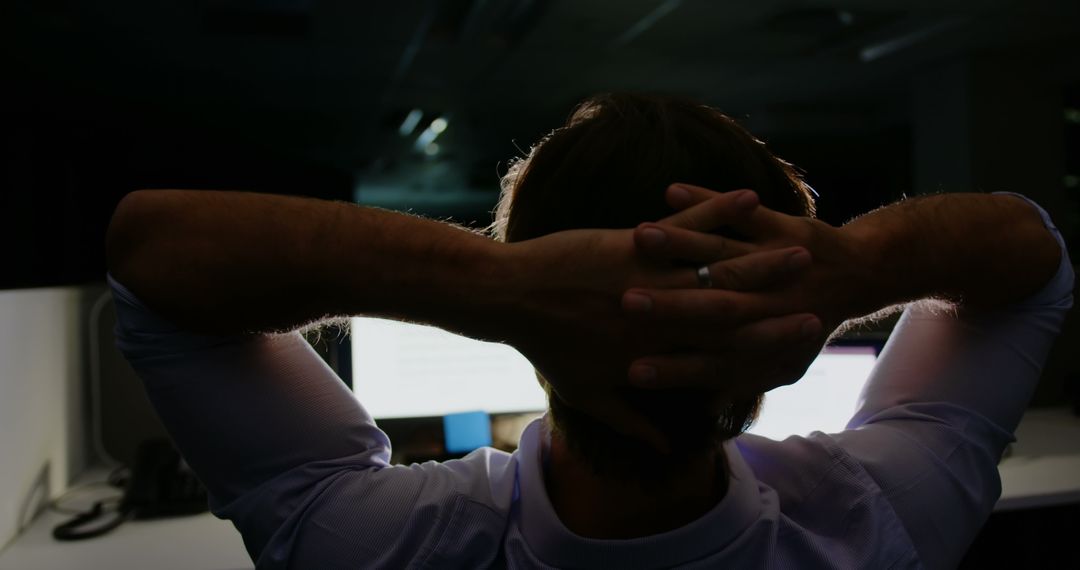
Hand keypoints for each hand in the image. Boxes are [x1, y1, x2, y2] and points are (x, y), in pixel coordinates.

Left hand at [498, 189, 817, 448]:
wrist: (510, 296)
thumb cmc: (546, 344)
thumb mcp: (586, 391)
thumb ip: (629, 420)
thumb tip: (659, 446)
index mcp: (657, 352)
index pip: (724, 355)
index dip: (766, 349)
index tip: (800, 344)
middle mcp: (663, 317)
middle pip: (734, 311)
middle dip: (780, 304)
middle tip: (819, 296)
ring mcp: (653, 277)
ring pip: (718, 268)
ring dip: (762, 258)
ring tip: (801, 249)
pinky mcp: (636, 242)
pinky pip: (687, 225)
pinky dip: (718, 210)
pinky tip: (749, 197)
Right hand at [622, 184, 873, 397]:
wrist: (863, 275)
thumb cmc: (807, 322)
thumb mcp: (785, 363)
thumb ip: (740, 383)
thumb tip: (710, 411)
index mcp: (762, 342)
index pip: (709, 361)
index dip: (672, 369)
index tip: (632, 372)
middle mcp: (768, 304)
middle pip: (709, 308)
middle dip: (667, 305)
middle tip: (626, 303)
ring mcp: (774, 263)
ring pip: (722, 257)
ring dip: (682, 244)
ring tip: (643, 237)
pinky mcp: (782, 228)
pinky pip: (745, 216)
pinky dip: (710, 201)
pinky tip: (672, 191)